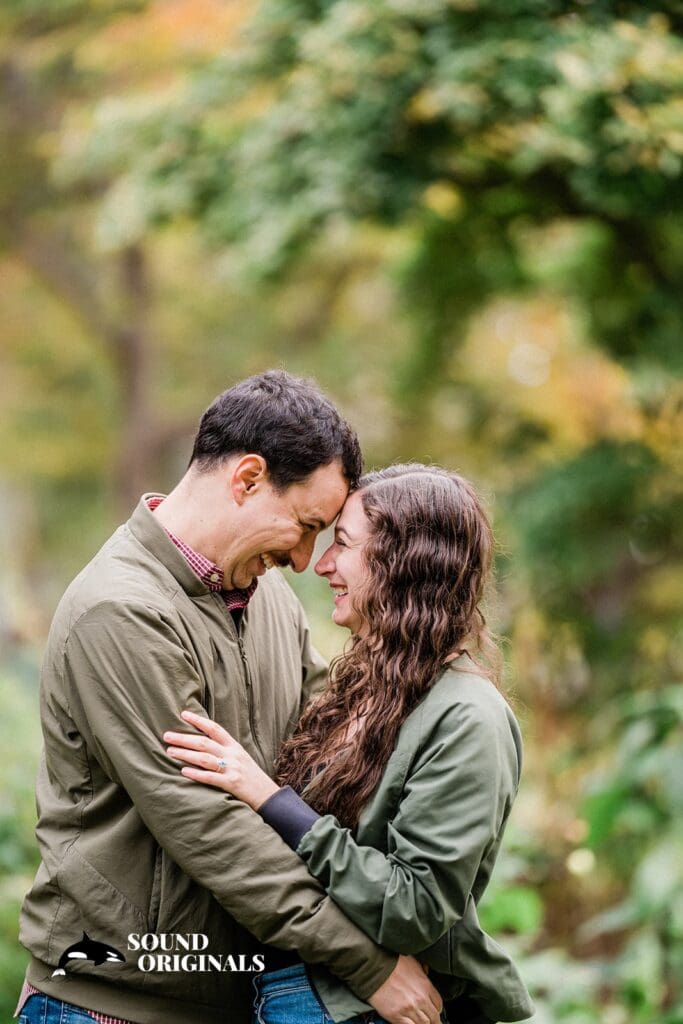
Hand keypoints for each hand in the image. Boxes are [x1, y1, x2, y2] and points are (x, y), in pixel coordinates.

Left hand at [164, 710, 278, 809]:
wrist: (268, 795)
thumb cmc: (251, 777)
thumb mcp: (241, 758)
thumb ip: (225, 750)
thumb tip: (203, 744)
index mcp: (234, 746)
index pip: (215, 728)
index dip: (199, 720)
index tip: (183, 714)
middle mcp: (233, 755)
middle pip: (204, 742)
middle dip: (184, 738)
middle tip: (167, 736)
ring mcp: (232, 769)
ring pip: (205, 758)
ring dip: (185, 754)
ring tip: (170, 751)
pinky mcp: (231, 784)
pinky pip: (210, 777)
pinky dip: (196, 774)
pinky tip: (183, 771)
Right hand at [368, 955, 442, 1023]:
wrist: (374, 966)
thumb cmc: (391, 961)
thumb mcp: (412, 961)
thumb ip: (422, 970)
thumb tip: (426, 971)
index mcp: (425, 985)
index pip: (438, 1004)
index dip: (436, 1009)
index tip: (434, 1011)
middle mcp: (420, 999)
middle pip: (433, 1017)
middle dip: (433, 1021)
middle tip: (431, 1022)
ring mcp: (409, 1009)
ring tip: (421, 1023)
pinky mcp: (396, 1016)